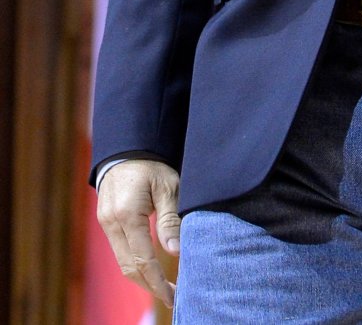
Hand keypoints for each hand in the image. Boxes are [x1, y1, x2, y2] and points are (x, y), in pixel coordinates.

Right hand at [96, 158, 180, 306]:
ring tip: (164, 288)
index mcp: (127, 214)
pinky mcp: (106, 221)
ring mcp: (105, 222)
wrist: (128, 145)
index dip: (157, 281)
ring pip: (122, 261)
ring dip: (142, 278)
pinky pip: (119, 250)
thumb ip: (170, 219)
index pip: (142, 259)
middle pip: (129, 266)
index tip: (172, 295)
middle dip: (150, 285)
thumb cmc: (152, 163)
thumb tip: (176, 251)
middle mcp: (111, 222)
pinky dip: (134, 263)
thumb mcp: (168, 186)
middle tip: (173, 296)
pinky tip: (150, 269)